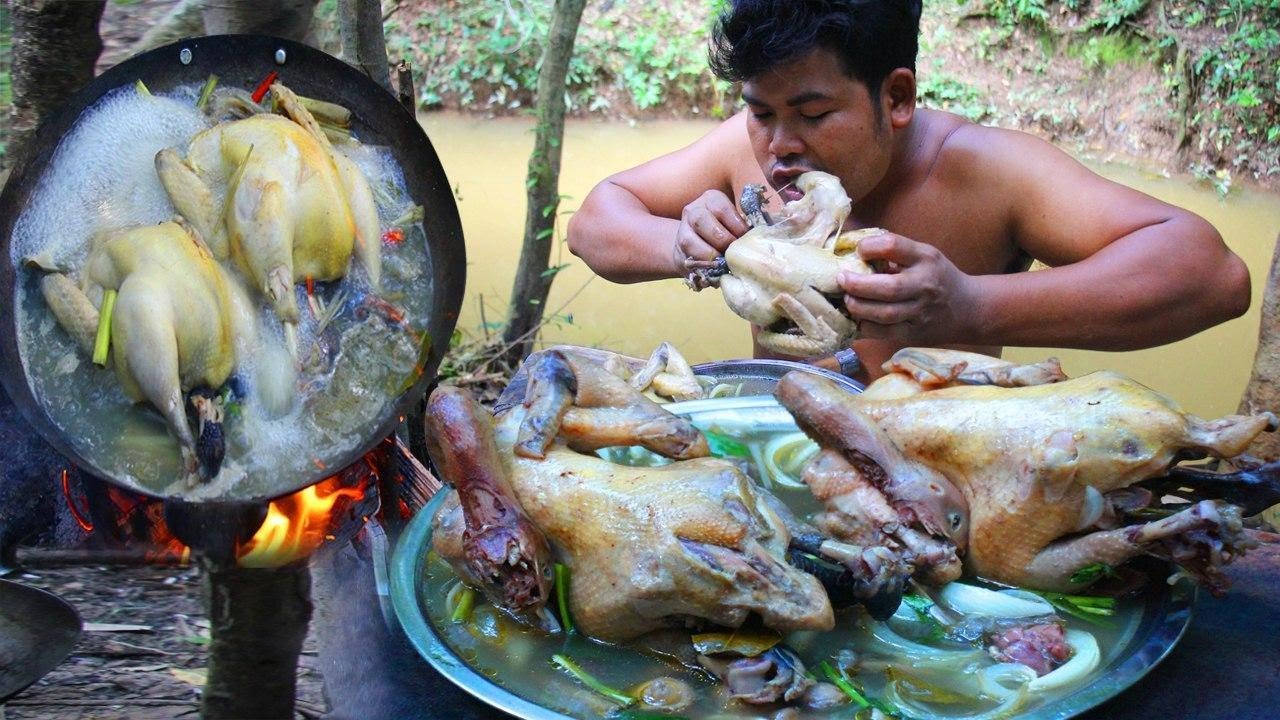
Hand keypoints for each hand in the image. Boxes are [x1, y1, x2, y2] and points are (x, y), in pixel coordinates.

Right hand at [672, 189, 748, 274]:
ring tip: (725, 263)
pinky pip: (688, 259)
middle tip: (735, 252)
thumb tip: (762, 234)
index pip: (721, 208)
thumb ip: (745, 224)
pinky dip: (704, 266)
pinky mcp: (678, 251)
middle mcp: (693, 211)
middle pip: (702, 221)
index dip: (736, 226)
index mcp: (711, 199)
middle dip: (722, 240)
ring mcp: (682, 230)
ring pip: (690, 241)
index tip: (746, 238)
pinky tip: (715, 270)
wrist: (698, 246)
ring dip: (710, 255)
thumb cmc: (726, 233)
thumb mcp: (735, 222)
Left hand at [838, 231, 980, 343]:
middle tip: (841, 280)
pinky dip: (865, 326)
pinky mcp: (915, 333)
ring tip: (847, 300)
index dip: (870, 247)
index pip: (894, 246)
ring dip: (859, 307)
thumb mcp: (924, 255)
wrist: (968, 308)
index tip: (858, 250)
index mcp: (925, 258)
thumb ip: (895, 252)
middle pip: (889, 287)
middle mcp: (925, 285)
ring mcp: (921, 312)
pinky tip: (857, 318)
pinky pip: (885, 332)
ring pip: (885, 314)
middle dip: (858, 285)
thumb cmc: (937, 276)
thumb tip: (852, 250)